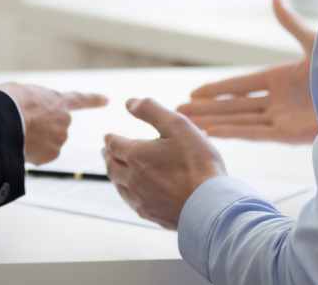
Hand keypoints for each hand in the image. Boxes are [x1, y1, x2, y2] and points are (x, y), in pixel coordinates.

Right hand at [0, 83, 107, 164]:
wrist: (4, 122)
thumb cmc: (9, 102)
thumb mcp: (23, 91)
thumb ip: (35, 100)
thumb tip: (31, 111)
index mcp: (58, 101)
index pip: (80, 100)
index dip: (94, 100)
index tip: (107, 100)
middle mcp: (64, 120)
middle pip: (57, 126)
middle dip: (45, 128)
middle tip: (24, 125)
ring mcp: (59, 139)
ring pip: (49, 142)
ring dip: (38, 141)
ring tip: (20, 135)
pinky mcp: (51, 155)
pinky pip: (42, 156)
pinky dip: (33, 154)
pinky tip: (21, 147)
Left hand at [103, 98, 226, 229]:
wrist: (210, 206)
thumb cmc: (197, 163)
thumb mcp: (177, 126)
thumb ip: (151, 111)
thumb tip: (129, 102)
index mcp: (136, 155)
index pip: (113, 144)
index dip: (110, 138)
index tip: (108, 136)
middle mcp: (132, 178)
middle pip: (111, 166)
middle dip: (108, 156)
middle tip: (107, 151)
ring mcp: (141, 199)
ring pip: (119, 185)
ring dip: (115, 174)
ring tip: (116, 169)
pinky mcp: (151, 214)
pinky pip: (131, 202)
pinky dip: (127, 192)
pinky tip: (134, 192)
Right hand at [178, 0, 317, 142]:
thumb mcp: (313, 43)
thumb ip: (290, 24)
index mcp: (281, 78)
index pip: (241, 84)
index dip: (217, 89)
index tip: (194, 93)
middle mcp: (279, 101)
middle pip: (234, 105)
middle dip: (206, 109)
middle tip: (177, 110)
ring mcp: (283, 119)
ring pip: (238, 120)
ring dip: (212, 122)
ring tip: (186, 123)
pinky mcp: (289, 135)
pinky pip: (253, 134)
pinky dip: (231, 133)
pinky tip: (210, 132)